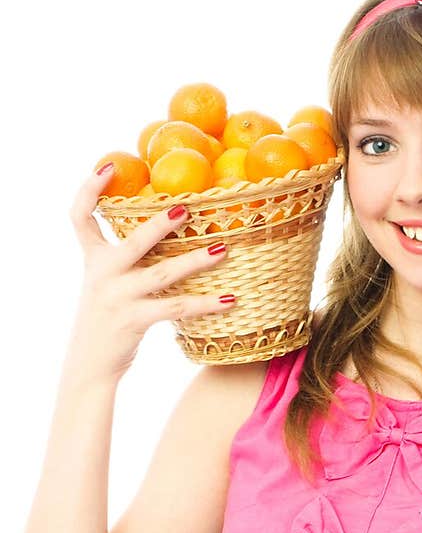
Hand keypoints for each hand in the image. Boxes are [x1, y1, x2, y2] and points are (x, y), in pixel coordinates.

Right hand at [67, 165, 229, 384]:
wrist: (90, 366)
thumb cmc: (107, 321)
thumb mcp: (107, 285)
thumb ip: (125, 260)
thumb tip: (161, 232)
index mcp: (93, 260)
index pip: (80, 217)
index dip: (89, 189)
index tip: (110, 165)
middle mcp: (102, 274)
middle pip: (133, 241)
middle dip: (160, 223)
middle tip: (188, 207)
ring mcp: (117, 297)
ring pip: (162, 273)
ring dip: (196, 261)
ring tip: (225, 248)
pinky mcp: (133, 320)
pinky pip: (176, 309)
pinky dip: (205, 304)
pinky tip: (230, 299)